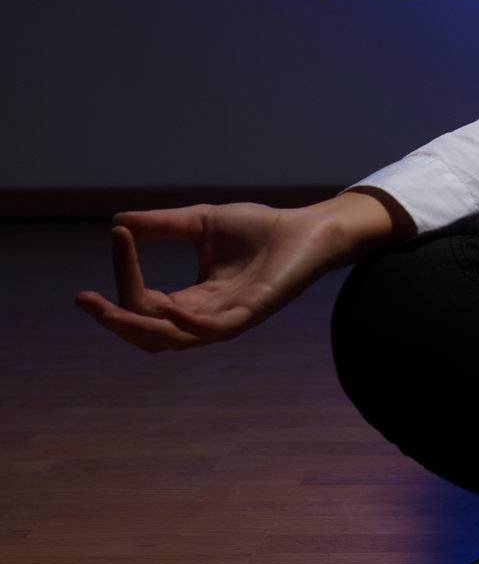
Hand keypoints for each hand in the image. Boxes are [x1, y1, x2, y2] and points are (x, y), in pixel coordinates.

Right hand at [74, 198, 379, 352]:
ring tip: (108, 310)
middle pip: (149, 334)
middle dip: (113, 320)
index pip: (145, 299)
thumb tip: (118, 222)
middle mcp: (206, 317)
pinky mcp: (250, 315)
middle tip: (85, 300)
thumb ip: (163, 226)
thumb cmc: (260, 228)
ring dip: (136, 327)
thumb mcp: (201, 223)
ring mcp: (227, 320)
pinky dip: (185, 324)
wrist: (308, 228)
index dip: (126, 273)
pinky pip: (211, 331)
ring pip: (171, 340)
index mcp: (193, 299)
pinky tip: (164, 306)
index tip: (117, 236)